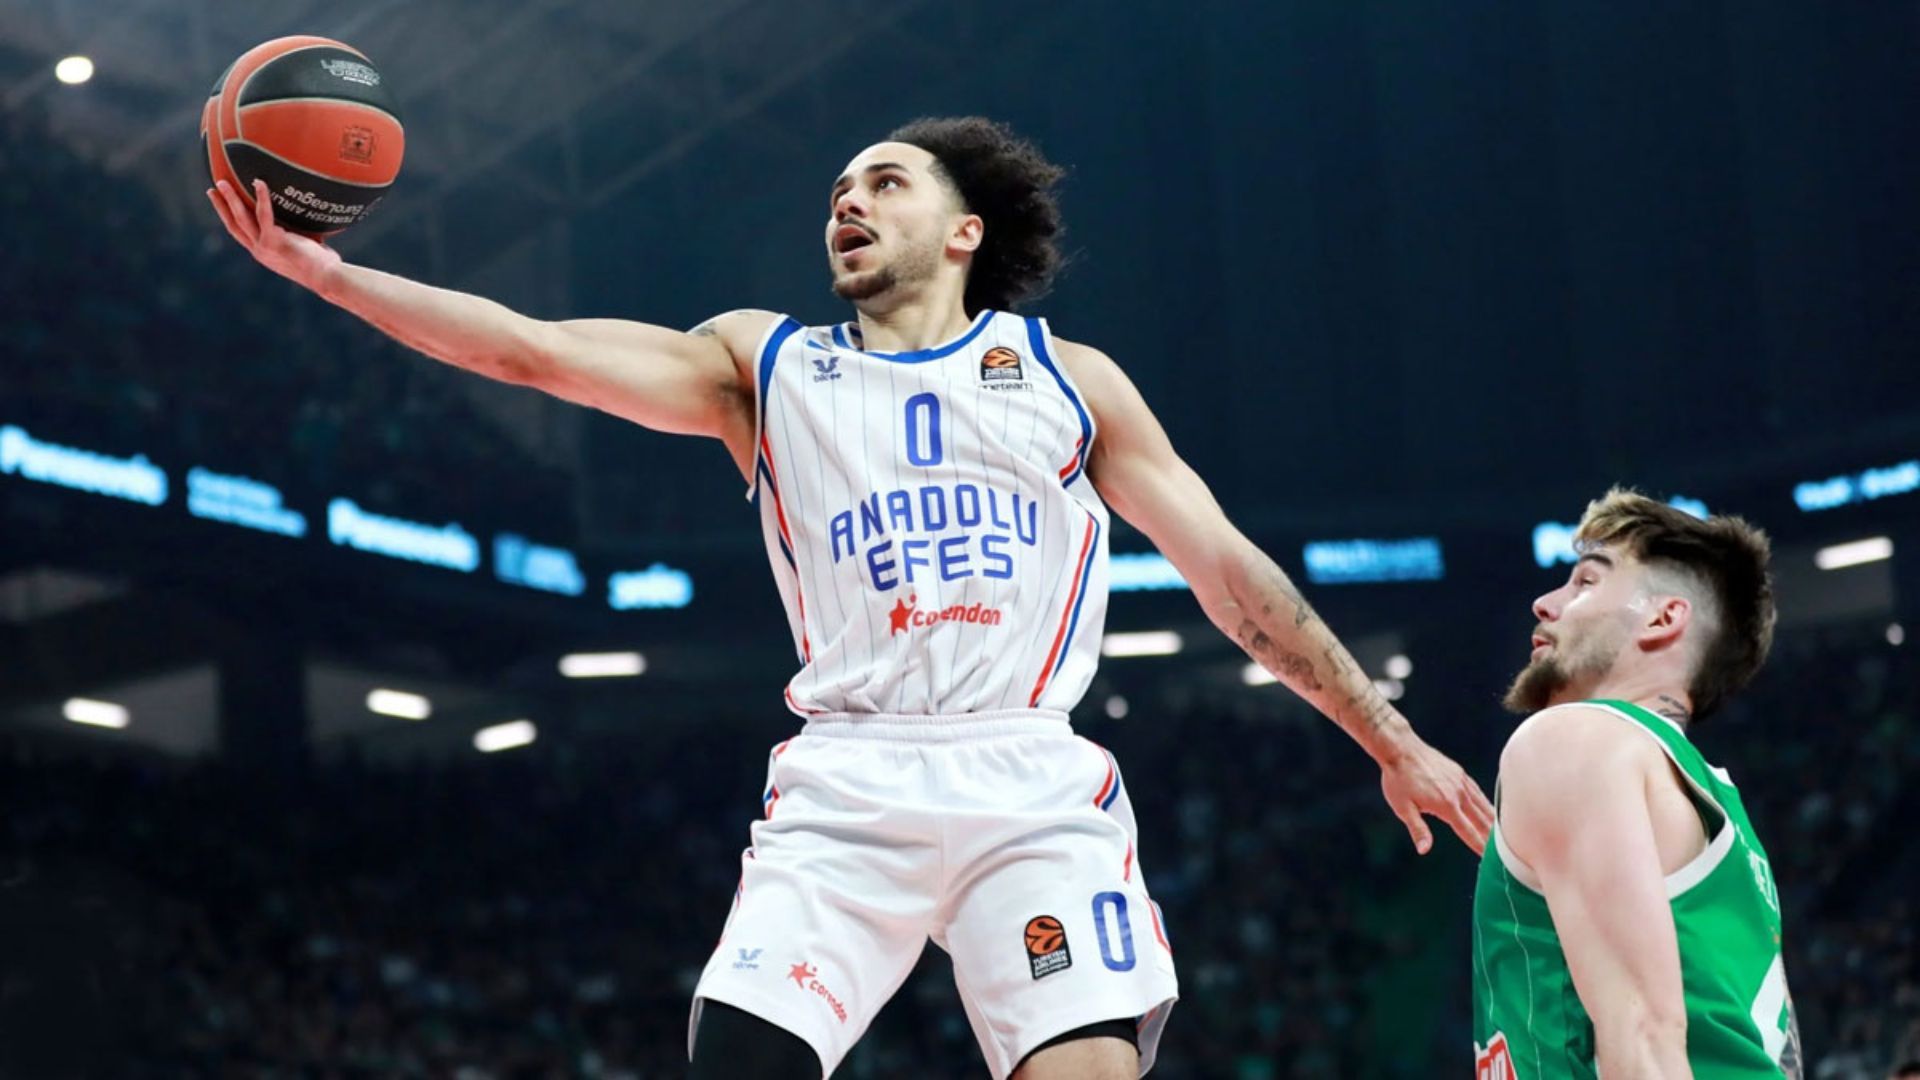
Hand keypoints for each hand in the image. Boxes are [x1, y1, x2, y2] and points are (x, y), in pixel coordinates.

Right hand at [207, 179, 340, 291]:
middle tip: (212, 189)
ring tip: (222, 182)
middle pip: (234, 225)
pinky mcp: (274, 241)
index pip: (241, 233)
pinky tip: (258, 182)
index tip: (221, 205)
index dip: (229, 218)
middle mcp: (259, 251)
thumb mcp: (305, 247)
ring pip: (241, 218)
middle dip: (222, 206)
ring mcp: (264, 247)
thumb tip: (308, 218)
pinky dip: (262, 197)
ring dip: (230, 199)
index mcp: (264, 253)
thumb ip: (298, 235)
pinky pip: (264, 214)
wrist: (328, 278)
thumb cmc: (323, 265)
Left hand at [1378, 735, 1493, 854]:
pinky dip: (1487, 804)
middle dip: (1494, 838)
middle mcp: (1459, 794)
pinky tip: (1490, 810)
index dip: (1480, 847)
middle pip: (1482, 820)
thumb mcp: (1403, 807)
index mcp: (1446, 805)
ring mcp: (1461, 782)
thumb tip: (1424, 850)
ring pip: (1484, 806)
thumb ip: (1418, 829)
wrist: (1400, 748)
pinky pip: (1478, 792)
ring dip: (1494, 822)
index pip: (1468, 832)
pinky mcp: (1460, 773)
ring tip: (1505, 836)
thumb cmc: (1398, 779)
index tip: (1491, 860)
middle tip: (1506, 853)